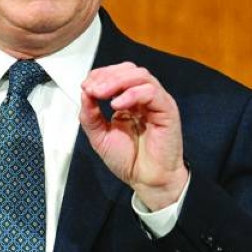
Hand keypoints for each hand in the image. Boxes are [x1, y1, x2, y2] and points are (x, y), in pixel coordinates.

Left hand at [79, 62, 188, 210]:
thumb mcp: (100, 136)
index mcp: (130, 101)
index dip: (100, 75)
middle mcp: (144, 98)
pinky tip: (117, 105)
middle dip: (107, 76)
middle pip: (129, 70)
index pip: (117, 74)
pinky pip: (151, 92)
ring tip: (101, 94)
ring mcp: (157, 102)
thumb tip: (84, 92)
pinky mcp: (167, 110)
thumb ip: (90, 115)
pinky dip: (132, 94)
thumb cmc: (129, 160)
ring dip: (117, 81)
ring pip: (141, 76)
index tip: (85, 87)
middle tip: (91, 89)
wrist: (147, 181)